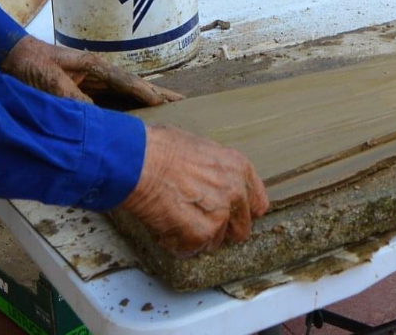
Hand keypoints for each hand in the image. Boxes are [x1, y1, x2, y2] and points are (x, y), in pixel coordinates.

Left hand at [1, 35, 183, 107]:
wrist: (10, 58)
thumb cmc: (29, 64)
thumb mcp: (49, 80)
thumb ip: (70, 96)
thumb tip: (94, 116)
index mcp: (95, 66)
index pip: (128, 82)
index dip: (148, 94)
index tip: (167, 105)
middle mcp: (98, 74)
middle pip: (134, 87)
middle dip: (158, 95)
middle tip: (183, 103)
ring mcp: (92, 83)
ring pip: (125, 95)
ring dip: (145, 104)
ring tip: (168, 112)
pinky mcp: (83, 92)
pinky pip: (110, 103)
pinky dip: (126, 110)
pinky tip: (135, 119)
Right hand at [117, 125, 268, 256]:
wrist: (138, 162)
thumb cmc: (159, 149)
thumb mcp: (200, 146)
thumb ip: (216, 169)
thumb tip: (212, 179)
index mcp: (239, 168)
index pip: (257, 204)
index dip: (241, 212)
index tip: (229, 215)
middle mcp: (236, 192)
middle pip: (241, 228)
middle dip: (221, 229)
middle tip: (197, 220)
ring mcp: (220, 215)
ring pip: (216, 241)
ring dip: (198, 237)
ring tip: (176, 218)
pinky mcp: (201, 234)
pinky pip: (193, 249)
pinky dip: (178, 243)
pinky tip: (165, 225)